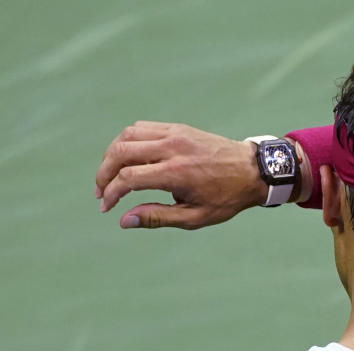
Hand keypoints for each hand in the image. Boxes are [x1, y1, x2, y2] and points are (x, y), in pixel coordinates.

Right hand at [94, 121, 268, 228]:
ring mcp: (174, 133)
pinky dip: (127, 141)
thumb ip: (157, 217)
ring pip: (127, 135)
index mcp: (176, 172)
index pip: (128, 178)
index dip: (111, 193)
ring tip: (110, 175)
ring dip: (111, 155)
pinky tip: (127, 159)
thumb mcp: (195, 217)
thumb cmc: (226, 198)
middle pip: (120, 152)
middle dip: (103, 173)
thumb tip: (124, 220)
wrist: (253, 170)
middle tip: (101, 193)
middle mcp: (172, 148)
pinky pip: (142, 128)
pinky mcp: (177, 127)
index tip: (106, 207)